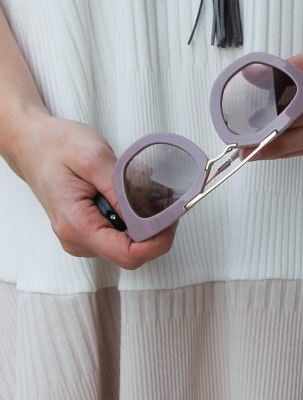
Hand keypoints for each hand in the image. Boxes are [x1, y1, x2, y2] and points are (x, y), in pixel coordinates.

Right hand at [8, 108, 177, 267]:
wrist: (33, 144)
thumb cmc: (57, 146)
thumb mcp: (93, 158)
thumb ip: (122, 189)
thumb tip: (150, 213)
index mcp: (77, 225)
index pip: (128, 255)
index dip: (158, 240)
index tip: (173, 217)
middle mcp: (78, 240)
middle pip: (132, 252)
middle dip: (155, 229)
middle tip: (167, 199)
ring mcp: (82, 238)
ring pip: (128, 244)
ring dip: (145, 222)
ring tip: (145, 191)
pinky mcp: (88, 231)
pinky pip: (121, 234)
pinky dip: (134, 218)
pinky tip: (132, 196)